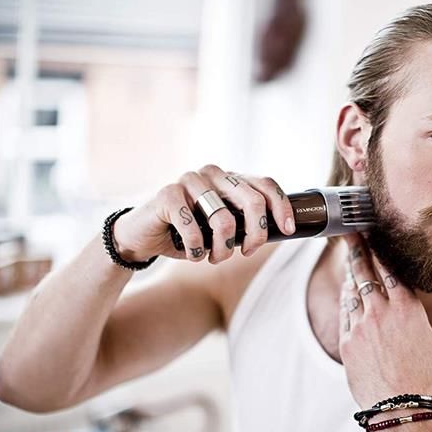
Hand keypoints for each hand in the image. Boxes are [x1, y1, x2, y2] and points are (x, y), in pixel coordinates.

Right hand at [112, 165, 295, 262]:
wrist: (144, 237)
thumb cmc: (189, 234)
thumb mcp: (224, 228)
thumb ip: (246, 223)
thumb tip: (283, 232)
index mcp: (230, 179)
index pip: (266, 185)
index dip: (281, 207)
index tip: (288, 230)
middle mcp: (213, 174)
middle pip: (252, 201)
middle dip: (256, 235)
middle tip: (247, 252)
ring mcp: (190, 180)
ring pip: (224, 219)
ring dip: (223, 249)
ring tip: (214, 257)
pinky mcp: (168, 194)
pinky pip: (194, 227)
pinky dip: (197, 249)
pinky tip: (194, 254)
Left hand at [338, 233, 431, 408]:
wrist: (399, 410)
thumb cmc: (429, 382)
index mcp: (408, 308)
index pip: (391, 270)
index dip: (382, 251)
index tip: (375, 236)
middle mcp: (382, 311)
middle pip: (366, 271)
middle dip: (359, 249)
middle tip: (352, 232)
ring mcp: (361, 325)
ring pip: (352, 290)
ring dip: (351, 273)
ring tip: (349, 257)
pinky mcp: (347, 341)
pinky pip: (344, 312)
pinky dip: (345, 298)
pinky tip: (346, 290)